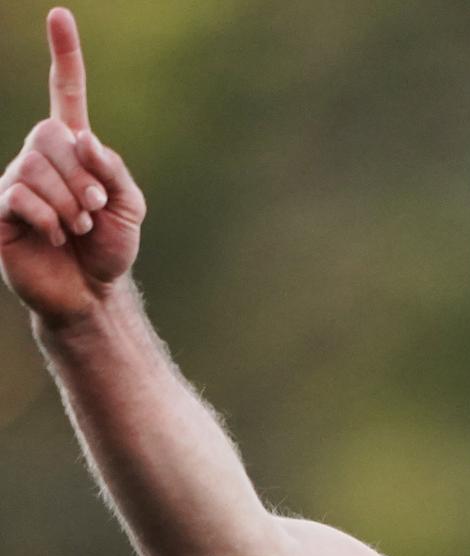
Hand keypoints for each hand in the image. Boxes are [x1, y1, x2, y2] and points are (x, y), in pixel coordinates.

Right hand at [0, 7, 145, 325]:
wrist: (92, 292)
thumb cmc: (110, 247)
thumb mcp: (130, 206)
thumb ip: (113, 169)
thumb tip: (83, 139)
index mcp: (76, 150)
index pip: (66, 93)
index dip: (64, 56)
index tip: (60, 15)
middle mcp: (41, 158)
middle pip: (51, 134)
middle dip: (82, 175)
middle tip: (95, 209)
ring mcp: (17, 181)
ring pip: (35, 166)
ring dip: (68, 202)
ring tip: (76, 227)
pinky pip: (18, 194)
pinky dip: (47, 216)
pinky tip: (55, 235)